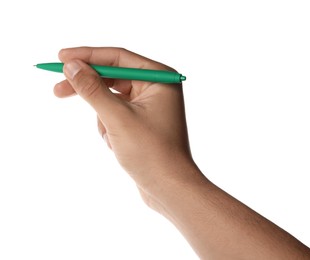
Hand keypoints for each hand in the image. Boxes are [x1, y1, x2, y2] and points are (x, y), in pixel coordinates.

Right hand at [54, 47, 192, 203]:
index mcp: (160, 78)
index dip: (87, 56)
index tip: (61, 58)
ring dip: (104, 118)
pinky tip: (118, 146)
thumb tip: (71, 66)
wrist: (169, 189)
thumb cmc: (151, 153)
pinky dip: (110, 129)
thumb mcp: (117, 118)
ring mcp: (149, 106)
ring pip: (111, 100)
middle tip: (58, 90)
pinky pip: (115, 116)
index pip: (118, 58)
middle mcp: (157, 88)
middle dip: (88, 88)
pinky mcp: (141, 122)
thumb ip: (92, 90)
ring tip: (113, 139)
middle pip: (112, 77)